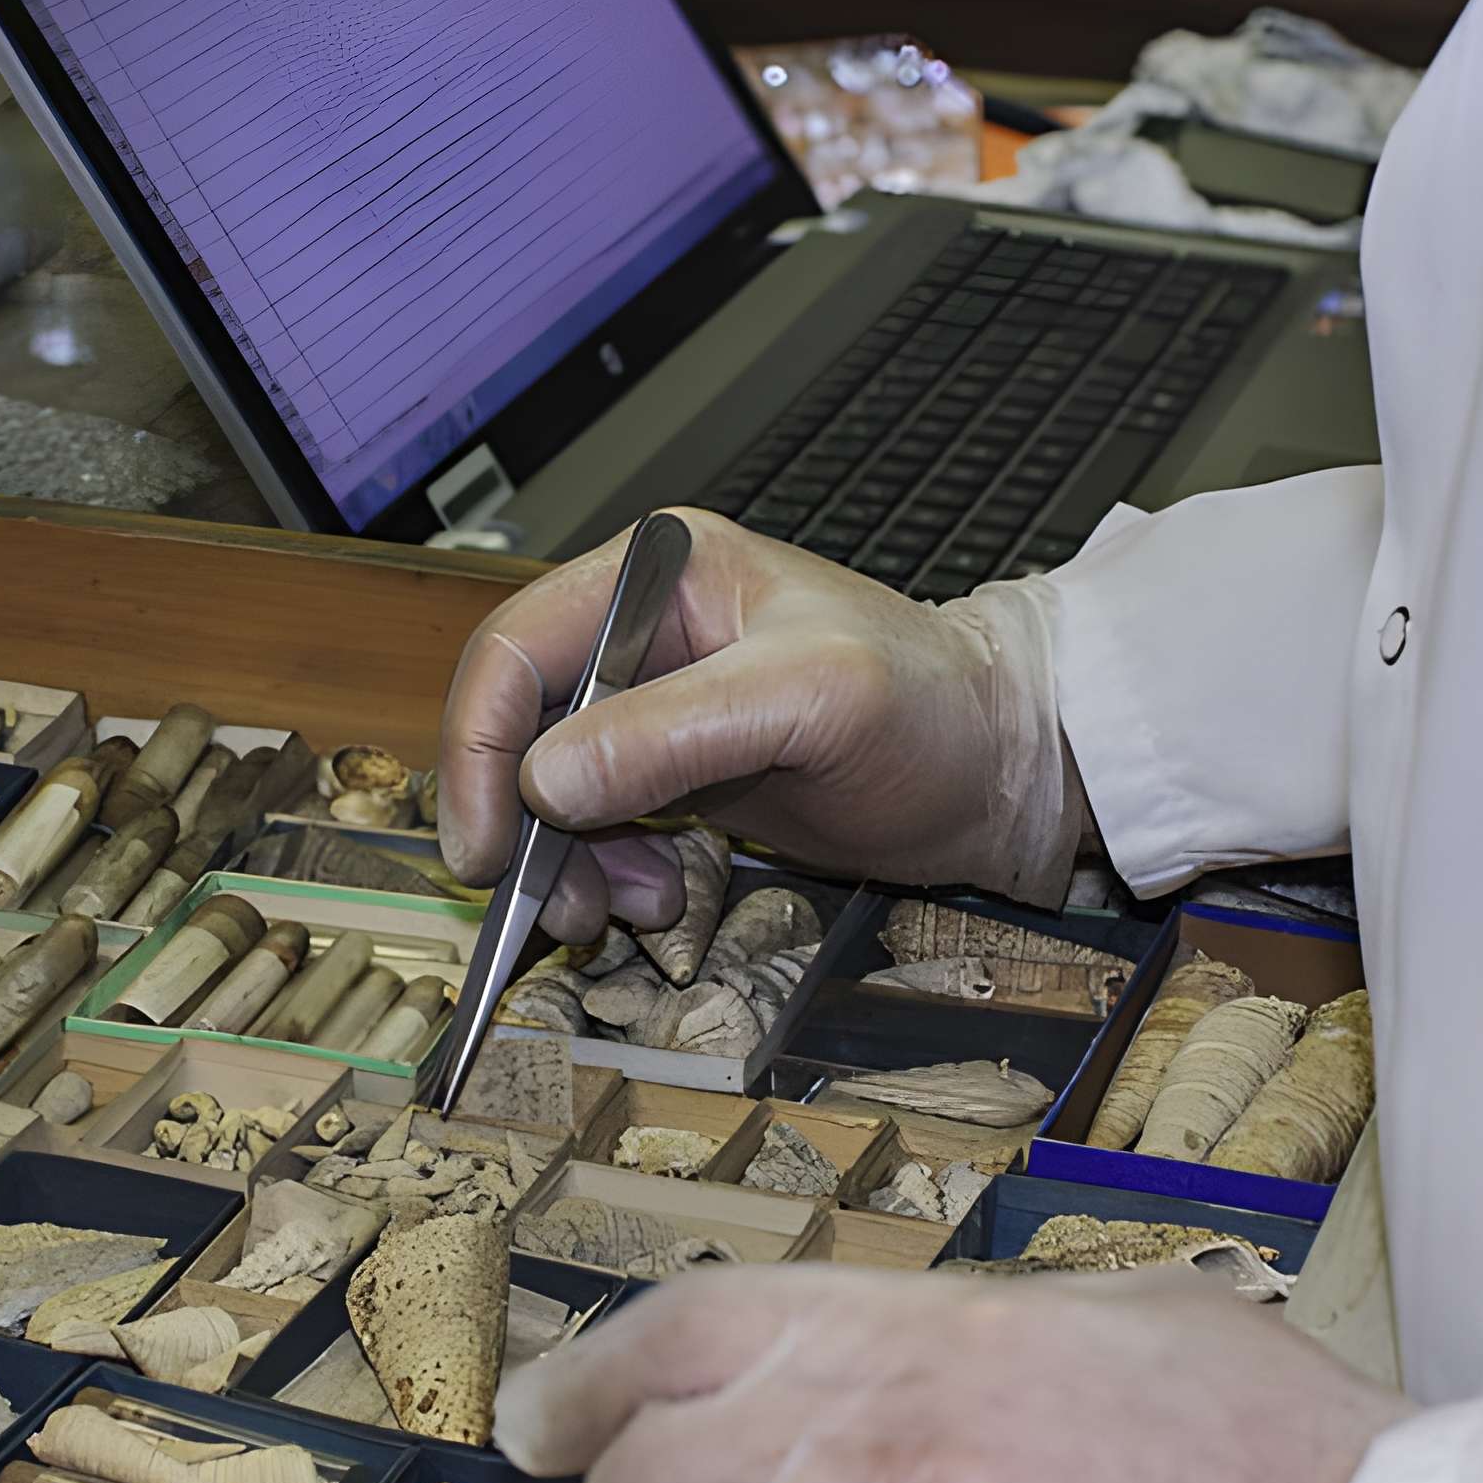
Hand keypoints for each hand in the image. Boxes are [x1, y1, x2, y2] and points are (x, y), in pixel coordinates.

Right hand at [436, 510, 1085, 941]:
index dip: (480, 748)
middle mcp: (640, 632)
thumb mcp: (808, 704)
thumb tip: (544, 782)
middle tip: (547, 902)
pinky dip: (606, 874)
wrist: (1002, 772)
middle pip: (516, 725)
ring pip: (546, 789)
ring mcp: (655, 705)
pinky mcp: (676, 770)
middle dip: (522, 821)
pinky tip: (657, 897)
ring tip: (629, 907)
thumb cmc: (932, 708)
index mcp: (656, 576)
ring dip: (566, 862)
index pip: (515, 649)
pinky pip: (596, 826)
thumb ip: (674, 735)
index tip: (488, 845)